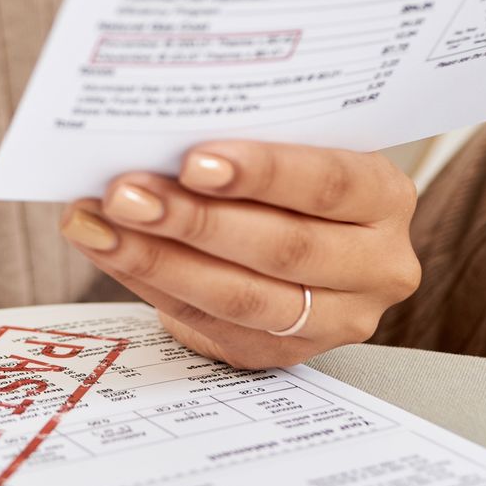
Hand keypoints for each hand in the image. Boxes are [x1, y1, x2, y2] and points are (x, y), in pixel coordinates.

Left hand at [58, 141, 419, 367]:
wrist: (305, 238)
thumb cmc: (293, 179)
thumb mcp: (298, 148)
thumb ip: (252, 144)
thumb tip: (160, 132)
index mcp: (384, 198)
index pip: (327, 184)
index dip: (261, 173)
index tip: (192, 160)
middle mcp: (375, 266)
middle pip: (281, 248)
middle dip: (193, 220)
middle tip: (125, 194)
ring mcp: (335, 320)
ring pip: (240, 297)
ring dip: (158, 259)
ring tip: (101, 226)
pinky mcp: (283, 353)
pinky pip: (208, 323)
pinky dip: (148, 284)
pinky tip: (110, 252)